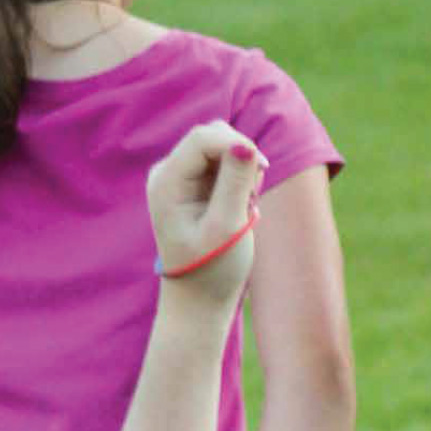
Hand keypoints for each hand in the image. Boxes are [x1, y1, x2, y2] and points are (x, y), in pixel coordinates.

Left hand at [145, 121, 267, 306]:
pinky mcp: (197, 183)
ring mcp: (182, 177)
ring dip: (244, 167)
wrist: (201, 295)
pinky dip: (242, 175)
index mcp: (167, 182)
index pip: (203, 138)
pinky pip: (226, 161)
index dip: (237, 143)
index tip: (263, 169)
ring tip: (247, 202)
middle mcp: (169, 173)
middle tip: (253, 193)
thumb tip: (245, 145)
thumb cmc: (212, 266)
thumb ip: (236, 182)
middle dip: (241, 156)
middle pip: (212, 136)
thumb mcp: (227, 226)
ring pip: (222, 146)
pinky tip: (243, 203)